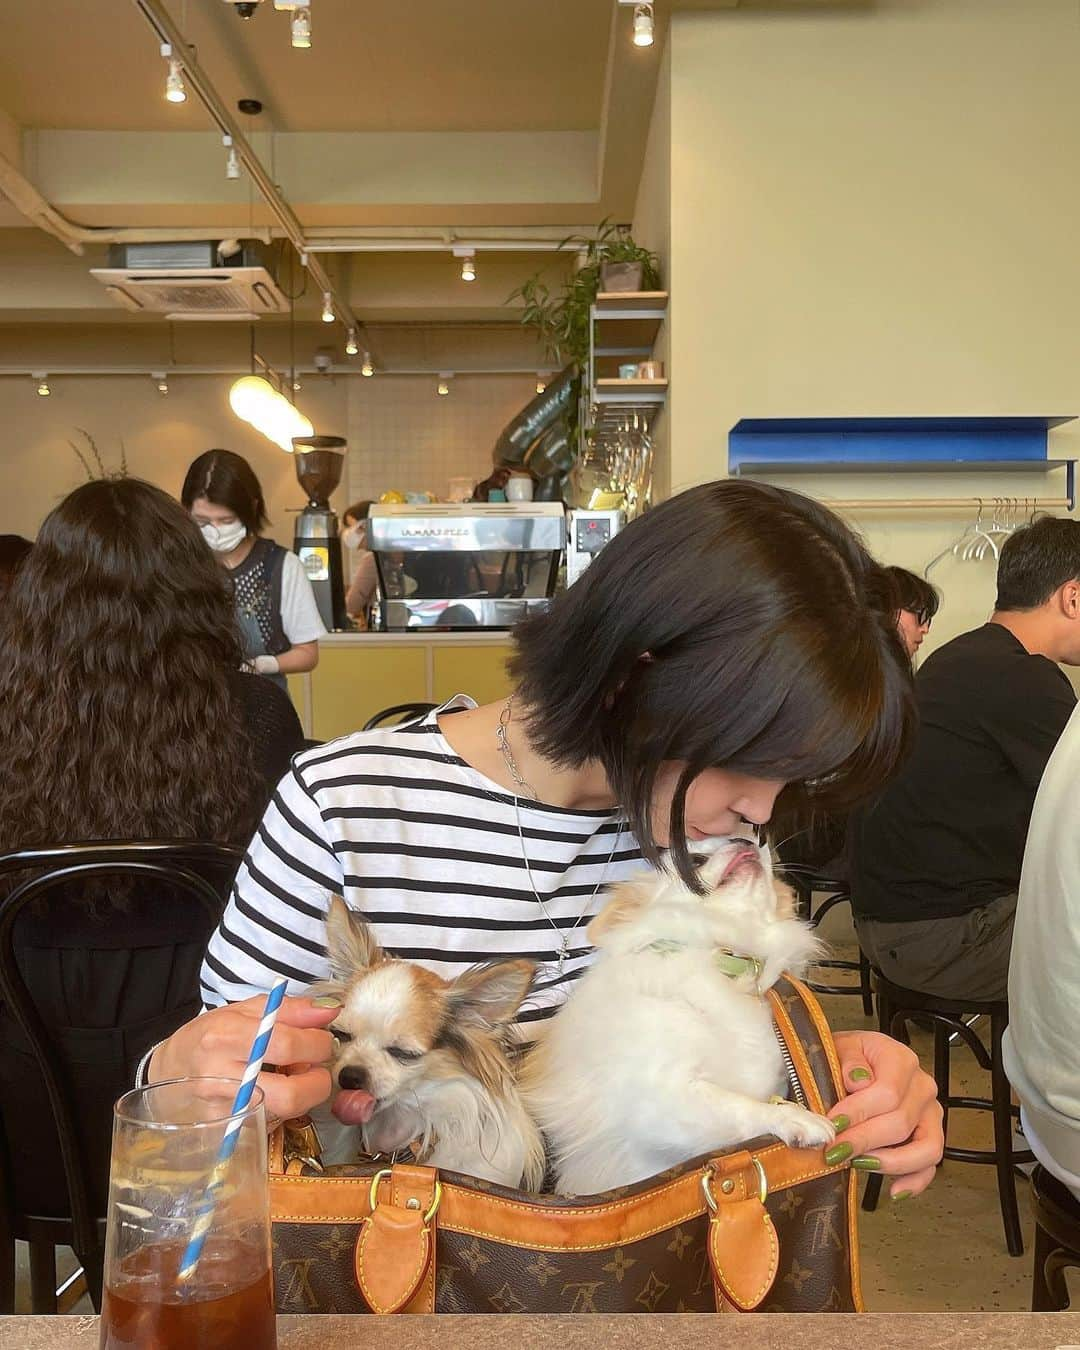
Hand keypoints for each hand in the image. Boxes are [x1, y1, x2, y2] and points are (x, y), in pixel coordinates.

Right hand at [149, 996, 338, 1123]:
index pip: (286, 1045)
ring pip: (283, 1113)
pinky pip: (270, 1123)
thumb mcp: (247, 1010)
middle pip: (289, 1094)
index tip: (322, 1040)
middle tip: (315, 1067)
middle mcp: (219, 1078)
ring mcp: (221, 1112)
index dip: (317, 1044)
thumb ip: (292, 1009)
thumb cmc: (214, 1034)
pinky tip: (276, 1091)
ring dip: (303, 1095)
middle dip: (317, 1082)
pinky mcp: (225, 1132)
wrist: (172, 1067)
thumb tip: (330, 1011)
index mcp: (225, 1037)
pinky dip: (284, 1108)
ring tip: (295, 1076)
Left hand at [828, 1029, 943, 1198]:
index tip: (832, 1126)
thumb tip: (857, 1080)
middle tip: (835, 1151)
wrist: (851, 1062)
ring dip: (890, 1162)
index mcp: (900, 1059)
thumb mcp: (838, 1047)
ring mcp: (930, 1113)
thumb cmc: (844, 1058)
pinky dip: (915, 1181)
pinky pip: (930, 1165)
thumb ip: (848, 1059)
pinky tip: (893, 1191)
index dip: (859, 1113)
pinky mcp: (930, 1136)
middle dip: (865, 1140)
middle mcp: (922, 1085)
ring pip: (927, 1148)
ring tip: (858, 1164)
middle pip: (901, 1122)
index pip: (887, 1092)